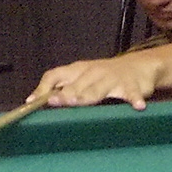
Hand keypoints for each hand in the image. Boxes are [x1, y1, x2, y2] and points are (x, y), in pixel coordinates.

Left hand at [29, 52, 166, 110]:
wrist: (139, 66)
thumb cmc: (103, 75)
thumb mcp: (81, 77)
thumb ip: (61, 88)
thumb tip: (32, 101)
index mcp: (77, 70)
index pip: (55, 75)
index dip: (43, 88)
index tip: (32, 102)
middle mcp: (92, 72)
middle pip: (75, 85)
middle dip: (65, 94)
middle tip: (56, 102)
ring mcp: (112, 78)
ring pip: (98, 89)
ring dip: (88, 95)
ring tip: (80, 102)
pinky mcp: (131, 85)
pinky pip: (131, 93)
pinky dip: (134, 99)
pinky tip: (137, 106)